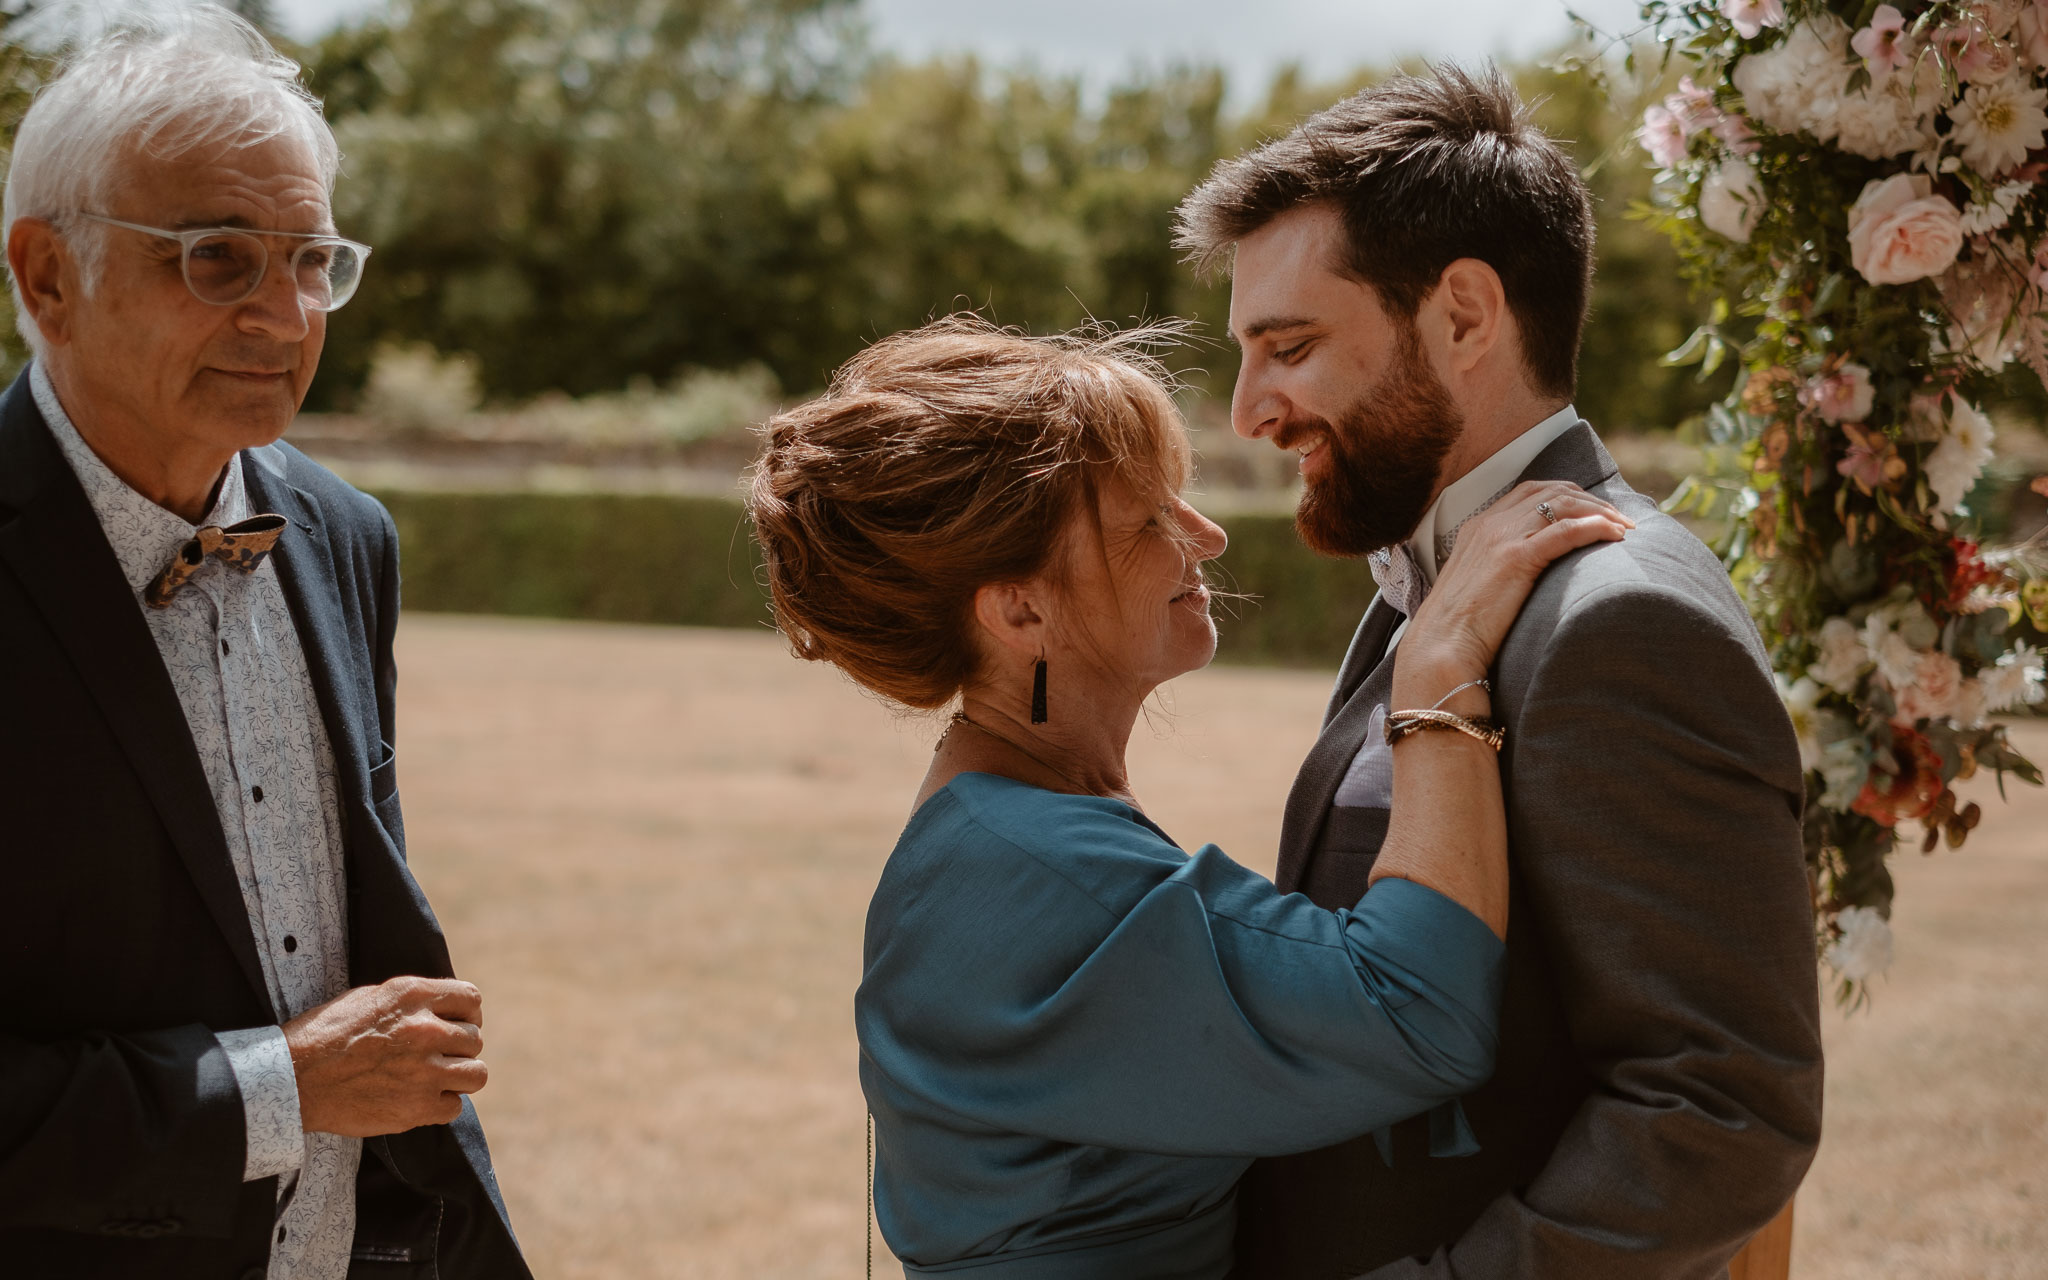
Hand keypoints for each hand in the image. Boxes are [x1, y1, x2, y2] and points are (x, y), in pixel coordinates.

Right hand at [284, 976, 487, 1136]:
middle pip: (474, 1039)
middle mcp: (425, 1030)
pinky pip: (455, 1107)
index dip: (468, 1014)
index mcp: (413, 996)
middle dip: (457, 1048)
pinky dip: (441, 1106)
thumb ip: (412, 1002)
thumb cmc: (325, 1035)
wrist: (293, 1078)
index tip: (457, 1025)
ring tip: (435, 1080)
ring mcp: (424, 1070)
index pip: (471, 999)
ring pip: (476, 1074)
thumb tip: (442, 1009)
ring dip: (459, 1077)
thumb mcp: (370, 997)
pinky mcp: (417, 1107)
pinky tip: (418, 1100)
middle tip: (434, 1057)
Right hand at [1400, 481, 1632, 688]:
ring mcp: (1501, 538)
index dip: (1568, 495)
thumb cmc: (1459, 628)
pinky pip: (1566, 530)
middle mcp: (1490, 524)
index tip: (1593, 511)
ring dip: (1599, 511)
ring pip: (1562, 504)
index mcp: (1478, 526)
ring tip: (1624, 527)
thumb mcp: (1476, 585)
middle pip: (1551, 491)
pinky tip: (1615, 535)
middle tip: (1619, 518)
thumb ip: (1497, 568)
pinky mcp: (1515, 558)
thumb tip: (1525, 577)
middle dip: (1590, 500)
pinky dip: (1596, 527)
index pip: (1530, 492)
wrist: (1442, 647)